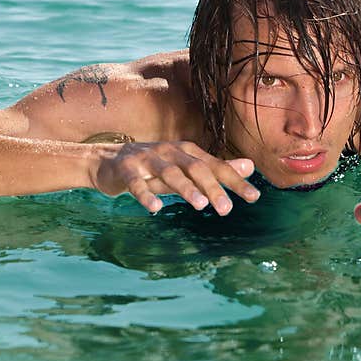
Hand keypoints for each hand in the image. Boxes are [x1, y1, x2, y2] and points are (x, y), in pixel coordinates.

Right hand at [91, 141, 259, 214]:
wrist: (107, 161)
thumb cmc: (153, 167)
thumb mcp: (185, 168)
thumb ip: (216, 170)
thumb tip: (250, 167)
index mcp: (187, 152)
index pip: (216, 166)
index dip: (235, 180)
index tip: (254, 197)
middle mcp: (170, 151)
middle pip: (196, 168)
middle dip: (212, 188)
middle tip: (226, 209)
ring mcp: (147, 158)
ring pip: (170, 173)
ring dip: (186, 188)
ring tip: (200, 205)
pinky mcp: (126, 169)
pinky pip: (137, 183)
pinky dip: (146, 195)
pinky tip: (155, 208)